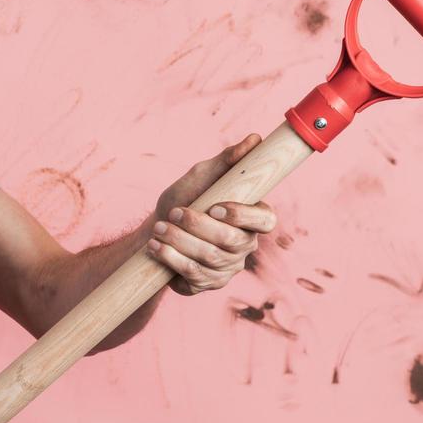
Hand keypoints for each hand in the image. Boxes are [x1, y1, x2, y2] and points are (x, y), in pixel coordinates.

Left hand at [149, 134, 276, 295]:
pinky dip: (172, 260)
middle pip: (230, 241)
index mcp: (252, 218)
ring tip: (158, 229)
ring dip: (180, 242)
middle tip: (173, 214)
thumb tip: (254, 139)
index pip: (266, 221)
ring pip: (210, 259)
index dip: (243, 216)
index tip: (215, 208)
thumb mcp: (202, 176)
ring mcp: (228, 268)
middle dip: (197, 227)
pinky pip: (194, 277)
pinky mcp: (207, 283)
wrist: (157, 229)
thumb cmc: (186, 198)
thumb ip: (227, 160)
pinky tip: (156, 248)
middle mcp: (244, 245)